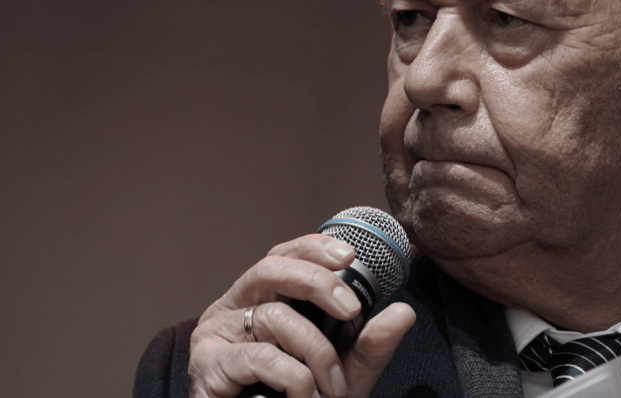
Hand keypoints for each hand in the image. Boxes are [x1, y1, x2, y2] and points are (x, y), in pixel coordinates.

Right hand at [188, 234, 415, 397]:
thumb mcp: (343, 375)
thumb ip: (370, 345)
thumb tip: (404, 312)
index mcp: (262, 299)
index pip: (284, 256)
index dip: (313, 248)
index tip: (349, 255)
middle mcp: (234, 309)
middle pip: (271, 268)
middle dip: (317, 282)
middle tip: (350, 309)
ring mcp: (215, 335)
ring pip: (273, 316)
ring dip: (315, 353)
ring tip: (332, 389)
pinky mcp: (207, 366)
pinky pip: (259, 356)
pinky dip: (294, 377)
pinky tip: (304, 397)